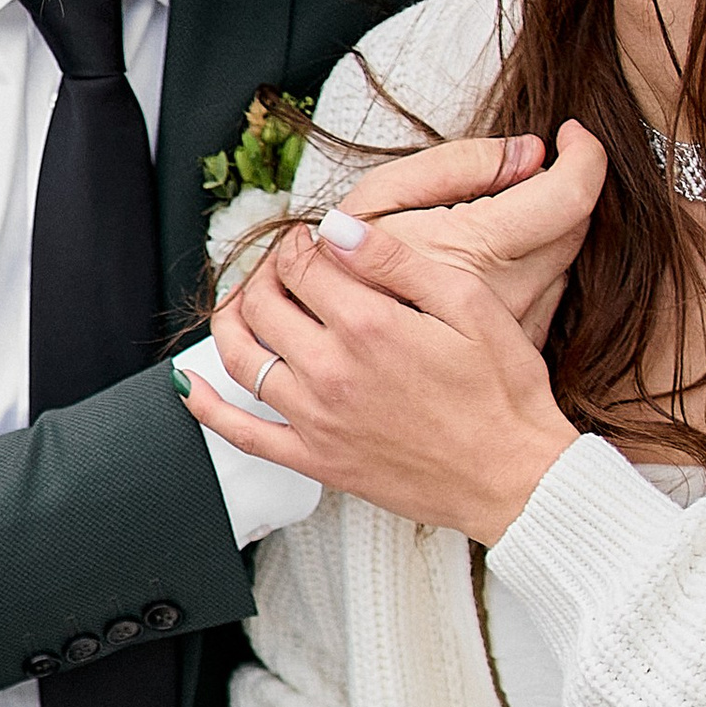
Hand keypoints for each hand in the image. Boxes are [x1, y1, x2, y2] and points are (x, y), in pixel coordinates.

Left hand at [192, 201, 581, 542]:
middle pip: (264, 303)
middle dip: (268, 273)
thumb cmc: (504, 393)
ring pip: (242, 358)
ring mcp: (318, 419)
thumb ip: (397, 260)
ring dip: (231, 320)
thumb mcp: (469, 304)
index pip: (302, 264)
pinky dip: (208, 408)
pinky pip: (244, 435)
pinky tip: (190, 387)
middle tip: (286, 268)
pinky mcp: (317, 460)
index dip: (301, 242)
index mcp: (369, 325)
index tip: (313, 240)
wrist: (515, 478)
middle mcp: (332, 371)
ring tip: (244, 304)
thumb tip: (338, 228)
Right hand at [318, 124, 604, 347]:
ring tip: (494, 221)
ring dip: (547, 231)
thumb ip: (459, 165)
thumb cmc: (342, 266)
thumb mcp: (384, 194)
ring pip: (565, 263)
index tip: (570, 134)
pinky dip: (535, 269)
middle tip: (521, 174)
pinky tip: (492, 263)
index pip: (571, 193)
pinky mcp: (509, 351)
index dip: (584, 154)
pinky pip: (548, 299)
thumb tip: (531, 151)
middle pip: (576, 226)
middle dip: (561, 188)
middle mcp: (507, 293)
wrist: (326, 348)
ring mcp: (512, 328)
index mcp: (479, 247)